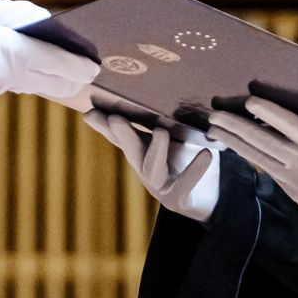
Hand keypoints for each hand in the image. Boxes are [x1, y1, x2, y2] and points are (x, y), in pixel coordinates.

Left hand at [0, 0, 98, 133]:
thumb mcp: (0, 57)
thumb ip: (44, 62)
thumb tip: (85, 71)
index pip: (43, 24)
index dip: (70, 45)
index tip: (97, 65)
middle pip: (26, 44)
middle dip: (56, 63)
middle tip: (90, 84)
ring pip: (5, 64)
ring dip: (33, 78)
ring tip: (64, 92)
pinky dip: (2, 87)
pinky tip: (7, 90)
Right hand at [83, 110, 218, 222]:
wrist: (205, 202)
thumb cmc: (183, 164)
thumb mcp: (169, 141)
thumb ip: (153, 123)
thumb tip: (145, 95)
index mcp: (141, 153)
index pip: (118, 137)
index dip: (104, 126)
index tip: (90, 112)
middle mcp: (145, 170)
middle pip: (130, 150)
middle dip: (123, 134)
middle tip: (115, 118)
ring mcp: (159, 186)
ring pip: (152, 168)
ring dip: (156, 150)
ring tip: (161, 131)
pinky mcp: (178, 199)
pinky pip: (184, 184)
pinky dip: (194, 169)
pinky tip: (206, 154)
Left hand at [206, 95, 297, 219]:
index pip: (290, 124)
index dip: (269, 112)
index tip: (250, 100)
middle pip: (264, 140)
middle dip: (236, 126)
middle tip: (215, 114)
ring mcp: (292, 177)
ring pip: (257, 154)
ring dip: (233, 140)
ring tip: (213, 128)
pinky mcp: (286, 187)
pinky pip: (262, 166)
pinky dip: (245, 153)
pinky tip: (230, 143)